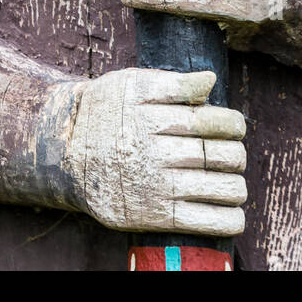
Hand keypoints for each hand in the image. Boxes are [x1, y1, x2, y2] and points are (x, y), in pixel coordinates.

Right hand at [61, 67, 245, 234]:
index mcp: (154, 117)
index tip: (235, 126)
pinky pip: (203, 221)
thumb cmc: (104, 112)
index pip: (210, 122)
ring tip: (235, 183)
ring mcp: (157, 186)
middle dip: (236, 154)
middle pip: (219, 155)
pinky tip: (235, 215)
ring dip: (237, 187)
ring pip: (218, 188)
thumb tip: (210, 80)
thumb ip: (173, 83)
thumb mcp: (131, 85)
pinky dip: (227, 220)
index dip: (232, 124)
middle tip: (233, 155)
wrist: (64, 154)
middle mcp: (157, 153)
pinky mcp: (155, 215)